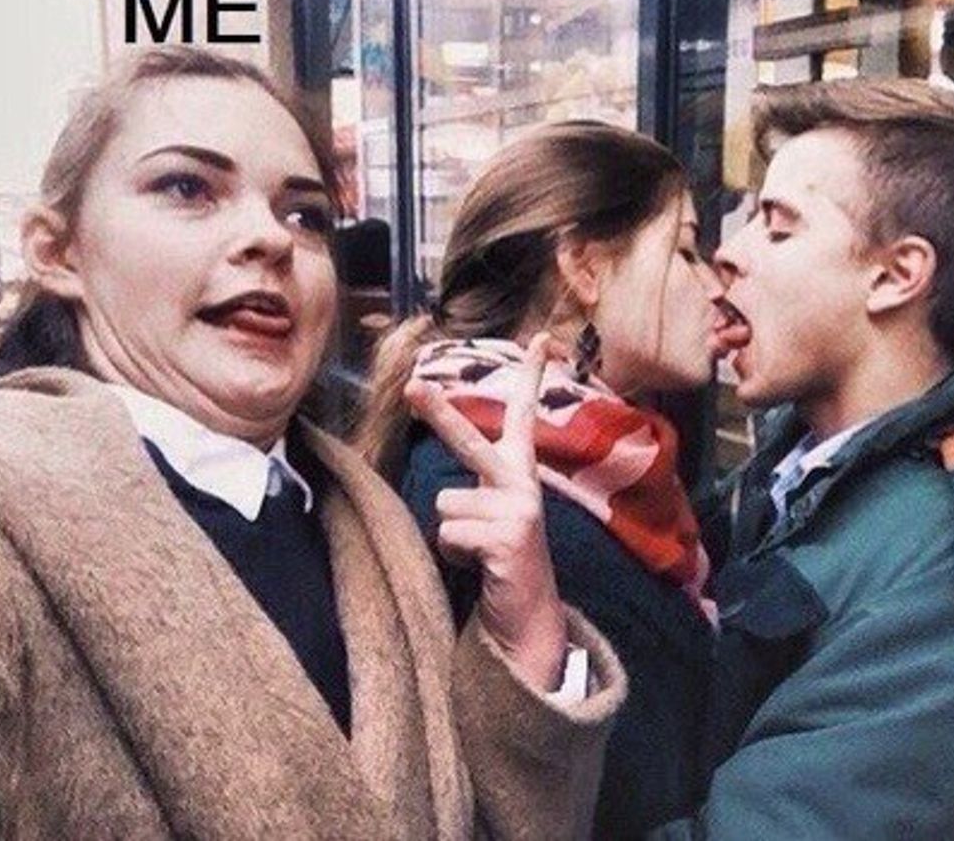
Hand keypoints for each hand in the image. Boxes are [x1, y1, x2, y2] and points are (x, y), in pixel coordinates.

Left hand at [404, 332, 567, 690]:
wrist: (528, 615)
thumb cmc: (501, 557)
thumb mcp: (493, 512)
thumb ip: (477, 486)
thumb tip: (443, 485)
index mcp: (519, 472)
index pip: (523, 416)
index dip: (532, 375)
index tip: (541, 337)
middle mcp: (522, 483)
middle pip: (469, 440)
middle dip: (438, 413)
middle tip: (412, 385)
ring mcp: (518, 509)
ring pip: (444, 503)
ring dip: (450, 531)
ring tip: (476, 551)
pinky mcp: (508, 538)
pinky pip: (448, 534)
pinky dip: (453, 554)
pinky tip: (478, 566)